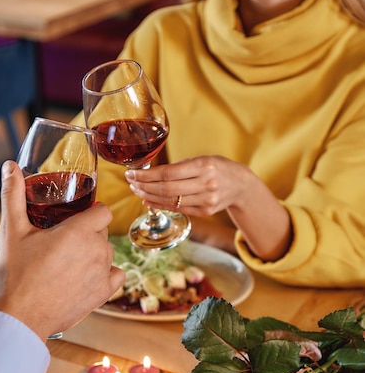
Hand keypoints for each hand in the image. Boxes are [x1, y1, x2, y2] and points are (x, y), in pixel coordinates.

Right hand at [0, 161, 124, 340]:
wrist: (20, 316)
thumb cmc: (16, 274)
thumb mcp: (12, 230)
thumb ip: (13, 195)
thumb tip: (9, 167)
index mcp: (79, 231)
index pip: (103, 210)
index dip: (91, 212)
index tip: (74, 218)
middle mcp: (97, 250)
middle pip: (103, 231)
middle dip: (87, 232)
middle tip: (63, 241)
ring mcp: (103, 273)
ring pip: (108, 252)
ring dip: (95, 252)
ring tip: (69, 261)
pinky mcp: (104, 293)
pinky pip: (117, 274)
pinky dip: (107, 273)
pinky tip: (88, 275)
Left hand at [126, 156, 251, 214]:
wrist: (241, 185)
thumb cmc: (217, 168)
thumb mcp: (202, 160)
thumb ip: (179, 166)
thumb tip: (149, 173)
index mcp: (204, 166)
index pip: (168, 173)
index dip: (146, 175)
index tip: (132, 173)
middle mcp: (206, 184)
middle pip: (167, 189)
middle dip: (144, 186)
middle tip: (131, 183)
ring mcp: (206, 200)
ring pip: (171, 201)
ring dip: (149, 196)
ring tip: (137, 191)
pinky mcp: (205, 212)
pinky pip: (178, 209)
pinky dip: (160, 205)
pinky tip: (148, 201)